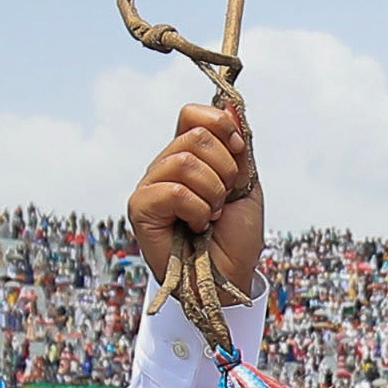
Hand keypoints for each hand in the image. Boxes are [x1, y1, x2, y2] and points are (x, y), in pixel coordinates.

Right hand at [127, 104, 263, 293]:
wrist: (229, 280)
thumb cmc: (235, 239)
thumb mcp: (247, 187)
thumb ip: (239, 148)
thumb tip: (234, 106)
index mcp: (188, 157)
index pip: (192, 115)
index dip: (220, 125)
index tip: (239, 151)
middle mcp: (166, 167)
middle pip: (195, 136)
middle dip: (225, 170)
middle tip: (223, 199)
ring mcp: (151, 186)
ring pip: (185, 161)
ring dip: (212, 193)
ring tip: (211, 216)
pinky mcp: (141, 208)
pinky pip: (174, 190)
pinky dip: (197, 210)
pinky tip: (197, 226)